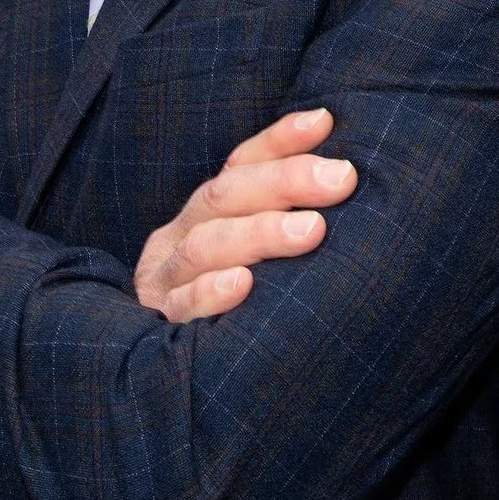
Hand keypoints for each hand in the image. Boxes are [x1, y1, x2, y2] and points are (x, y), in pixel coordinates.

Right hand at [133, 108, 358, 321]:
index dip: (280, 141)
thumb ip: (287, 216)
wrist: (154, 376)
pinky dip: (210, 293)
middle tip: (341, 179)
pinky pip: (181, 306)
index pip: (240, 165)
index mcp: (204, 214)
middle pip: (225, 196)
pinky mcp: (159, 325)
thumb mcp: (252, 254)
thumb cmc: (230, 304)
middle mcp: (179, 237)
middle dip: (286, 182)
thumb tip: (344, 170)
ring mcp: (165, 281)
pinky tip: (242, 286)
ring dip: (259, 234)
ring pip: (204, 246)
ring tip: (311, 231)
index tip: (325, 122)